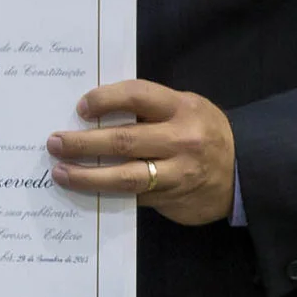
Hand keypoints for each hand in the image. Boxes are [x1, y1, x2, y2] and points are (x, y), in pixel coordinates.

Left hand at [47, 80, 236, 225]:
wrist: (242, 171)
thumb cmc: (203, 132)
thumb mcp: (185, 108)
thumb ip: (149, 109)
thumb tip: (94, 113)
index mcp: (181, 108)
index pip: (136, 96)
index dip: (105, 99)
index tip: (80, 107)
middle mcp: (180, 140)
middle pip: (123, 140)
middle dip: (82, 143)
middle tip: (54, 143)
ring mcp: (177, 173)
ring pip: (124, 177)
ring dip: (87, 176)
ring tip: (61, 172)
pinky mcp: (171, 199)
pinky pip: (133, 198)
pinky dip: (105, 194)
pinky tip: (84, 191)